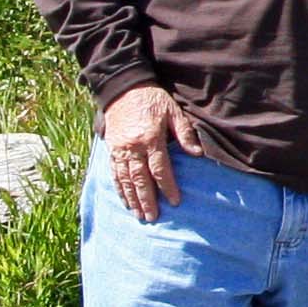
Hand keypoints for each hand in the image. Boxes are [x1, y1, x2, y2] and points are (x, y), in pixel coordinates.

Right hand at [103, 85, 202, 222]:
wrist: (123, 89)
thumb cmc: (152, 100)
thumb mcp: (173, 111)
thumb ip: (184, 133)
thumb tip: (197, 153)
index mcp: (150, 138)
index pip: (160, 168)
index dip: (168, 186)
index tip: (175, 202)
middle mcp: (133, 147)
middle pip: (140, 179)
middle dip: (147, 200)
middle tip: (153, 217)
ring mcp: (119, 149)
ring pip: (125, 179)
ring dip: (132, 199)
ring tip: (139, 214)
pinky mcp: (111, 149)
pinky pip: (114, 172)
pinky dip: (119, 188)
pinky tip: (124, 200)